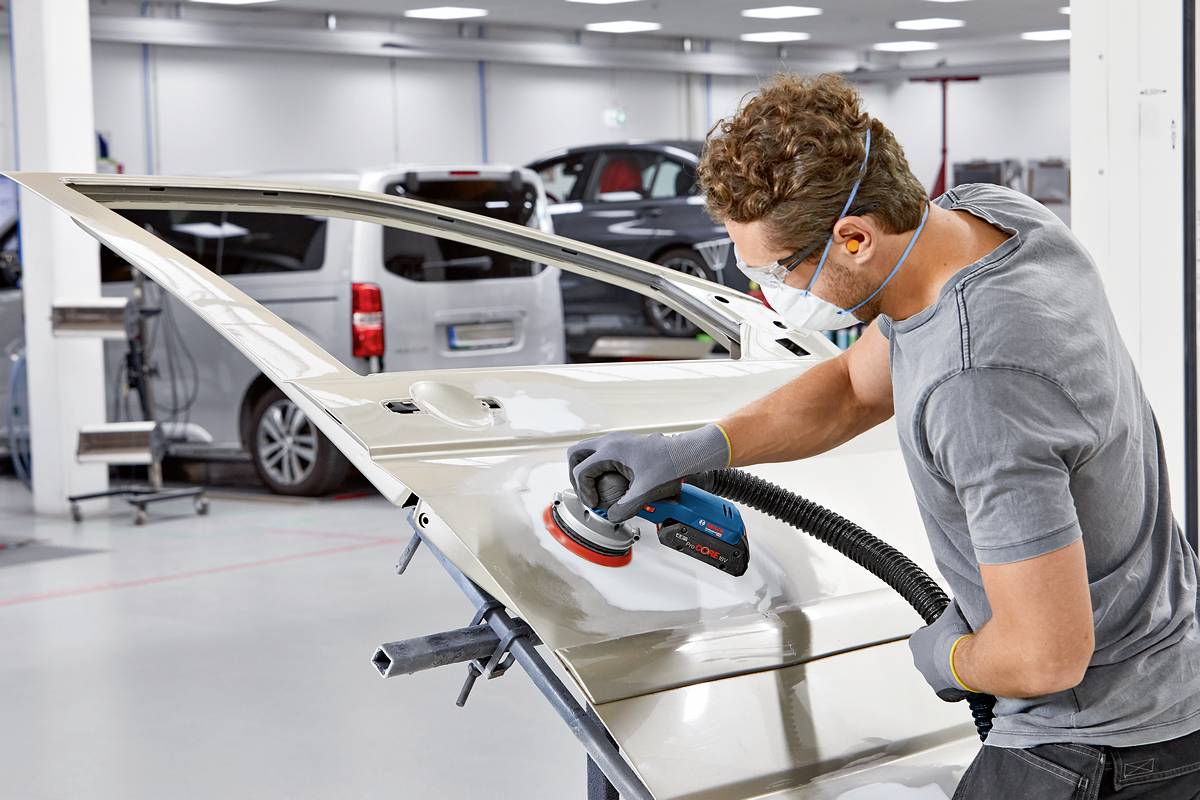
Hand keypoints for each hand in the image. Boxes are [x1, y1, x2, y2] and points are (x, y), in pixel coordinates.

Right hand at [568, 424, 729, 522]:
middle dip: (575, 475)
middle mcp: (610, 442)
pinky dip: (597, 465)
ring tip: (593, 488)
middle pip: (575, 454)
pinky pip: (600, 452)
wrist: (685, 453)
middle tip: (585, 492)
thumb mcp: (645, 491)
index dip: (583, 491)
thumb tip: (612, 518)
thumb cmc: (668, 466)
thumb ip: (626, 507)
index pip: (581, 471)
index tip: (594, 504)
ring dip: (585, 469)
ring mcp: (616, 441)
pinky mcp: (623, 444)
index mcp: (610, 451)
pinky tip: (608, 480)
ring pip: (587, 451)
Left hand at [909, 600, 975, 702]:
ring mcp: (929, 677)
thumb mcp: (953, 613)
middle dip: (943, 651)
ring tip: (964, 661)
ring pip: (940, 670)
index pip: (924, 636)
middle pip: (931, 654)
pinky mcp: (941, 690)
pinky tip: (966, 673)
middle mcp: (919, 661)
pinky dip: (956, 681)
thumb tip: (959, 594)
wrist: (966, 660)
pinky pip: (949, 686)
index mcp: (916, 642)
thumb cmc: (956, 638)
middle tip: (958, 647)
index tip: (948, 634)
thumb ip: (952, 606)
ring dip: (950, 666)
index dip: (938, 635)